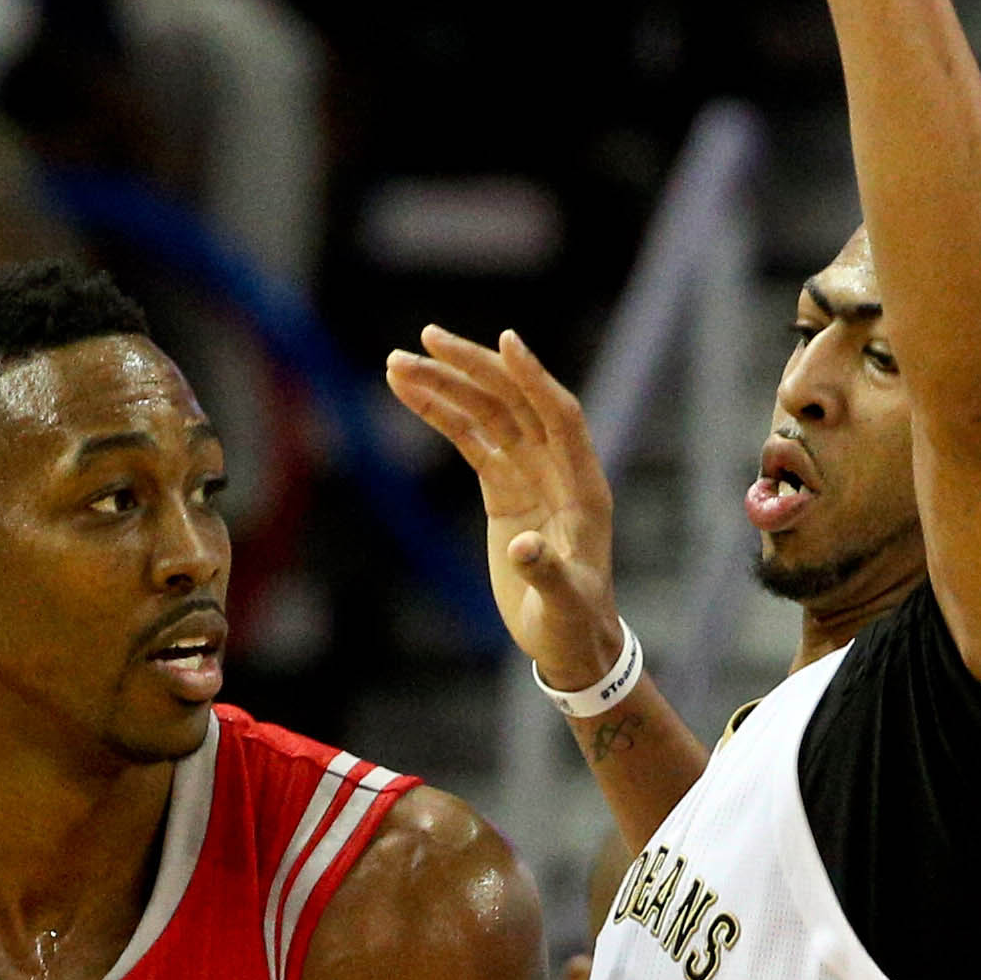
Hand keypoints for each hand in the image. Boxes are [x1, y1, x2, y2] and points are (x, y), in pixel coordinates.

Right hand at [385, 324, 621, 687]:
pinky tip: (406, 391)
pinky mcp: (501, 488)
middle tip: (426, 338)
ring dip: (445, 384)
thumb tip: (523, 549)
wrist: (567, 641)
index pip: (560, 415)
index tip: (505, 341)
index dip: (534, 378)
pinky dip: (439, 415)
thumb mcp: (564, 606)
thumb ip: (548, 576)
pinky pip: (469, 440)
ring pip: (485, 413)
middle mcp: (557, 468)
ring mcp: (528, 473)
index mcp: (583, 486)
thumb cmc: (574, 625)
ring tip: (396, 361)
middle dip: (473, 367)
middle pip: (515, 401)